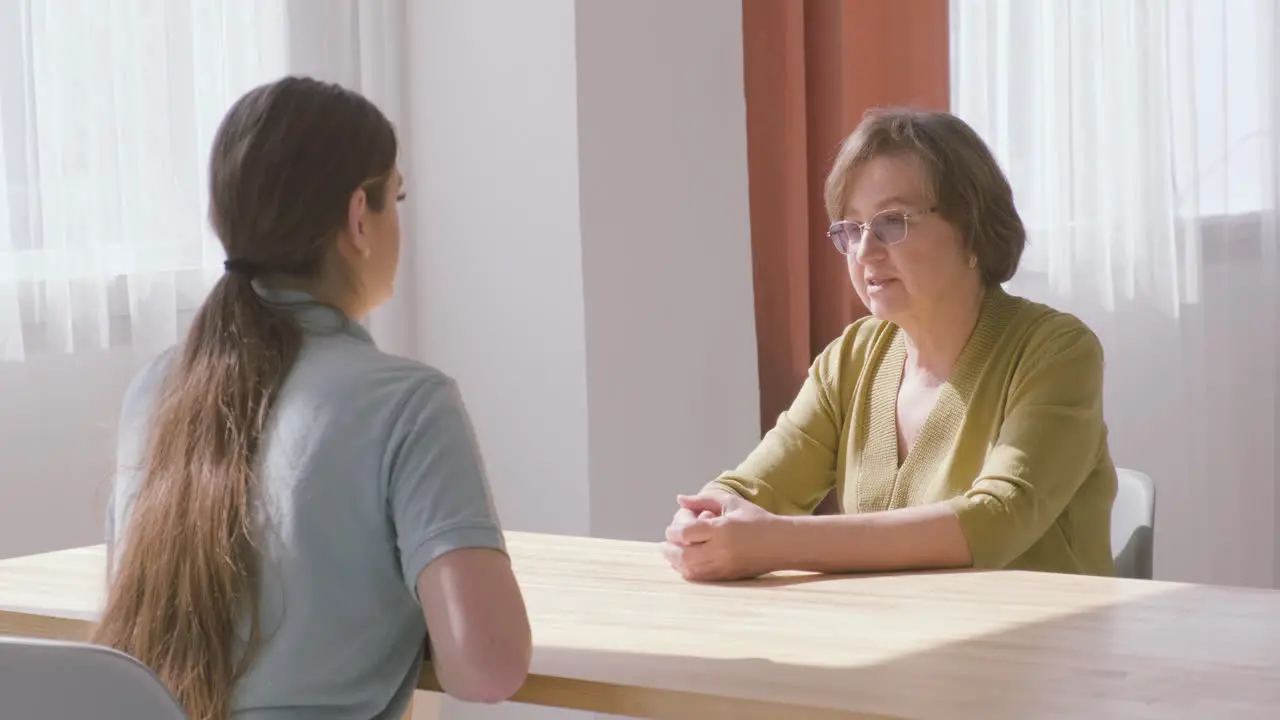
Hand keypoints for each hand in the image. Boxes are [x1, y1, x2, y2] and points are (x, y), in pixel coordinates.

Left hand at [661, 494, 782, 580]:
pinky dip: (688, 572)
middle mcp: (722, 550)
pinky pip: (701, 578)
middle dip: (669, 550)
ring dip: (676, 562)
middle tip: (664, 545)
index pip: (686, 533)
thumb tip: (680, 499)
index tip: (671, 528)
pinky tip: (685, 564)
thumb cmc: (758, 519)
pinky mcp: (728, 577)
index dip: (673, 531)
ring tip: (672, 554)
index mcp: (723, 529)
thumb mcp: (732, 503)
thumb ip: (704, 499)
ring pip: (690, 569)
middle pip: (683, 555)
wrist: (783, 544)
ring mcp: (725, 566)